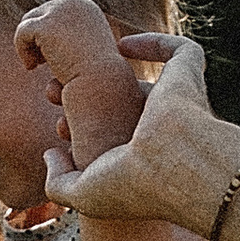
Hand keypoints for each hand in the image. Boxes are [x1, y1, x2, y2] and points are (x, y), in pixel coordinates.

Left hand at [39, 31, 234, 240]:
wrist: (172, 165)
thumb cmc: (130, 184)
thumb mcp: (84, 196)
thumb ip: (58, 181)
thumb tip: (50, 153)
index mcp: (142, 158)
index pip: (113, 140)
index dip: (84, 129)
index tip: (59, 126)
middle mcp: (161, 131)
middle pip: (123, 108)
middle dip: (87, 97)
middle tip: (55, 91)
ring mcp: (177, 103)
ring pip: (144, 80)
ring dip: (112, 71)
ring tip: (74, 67)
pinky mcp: (189, 75)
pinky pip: (180, 51)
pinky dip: (155, 44)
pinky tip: (122, 46)